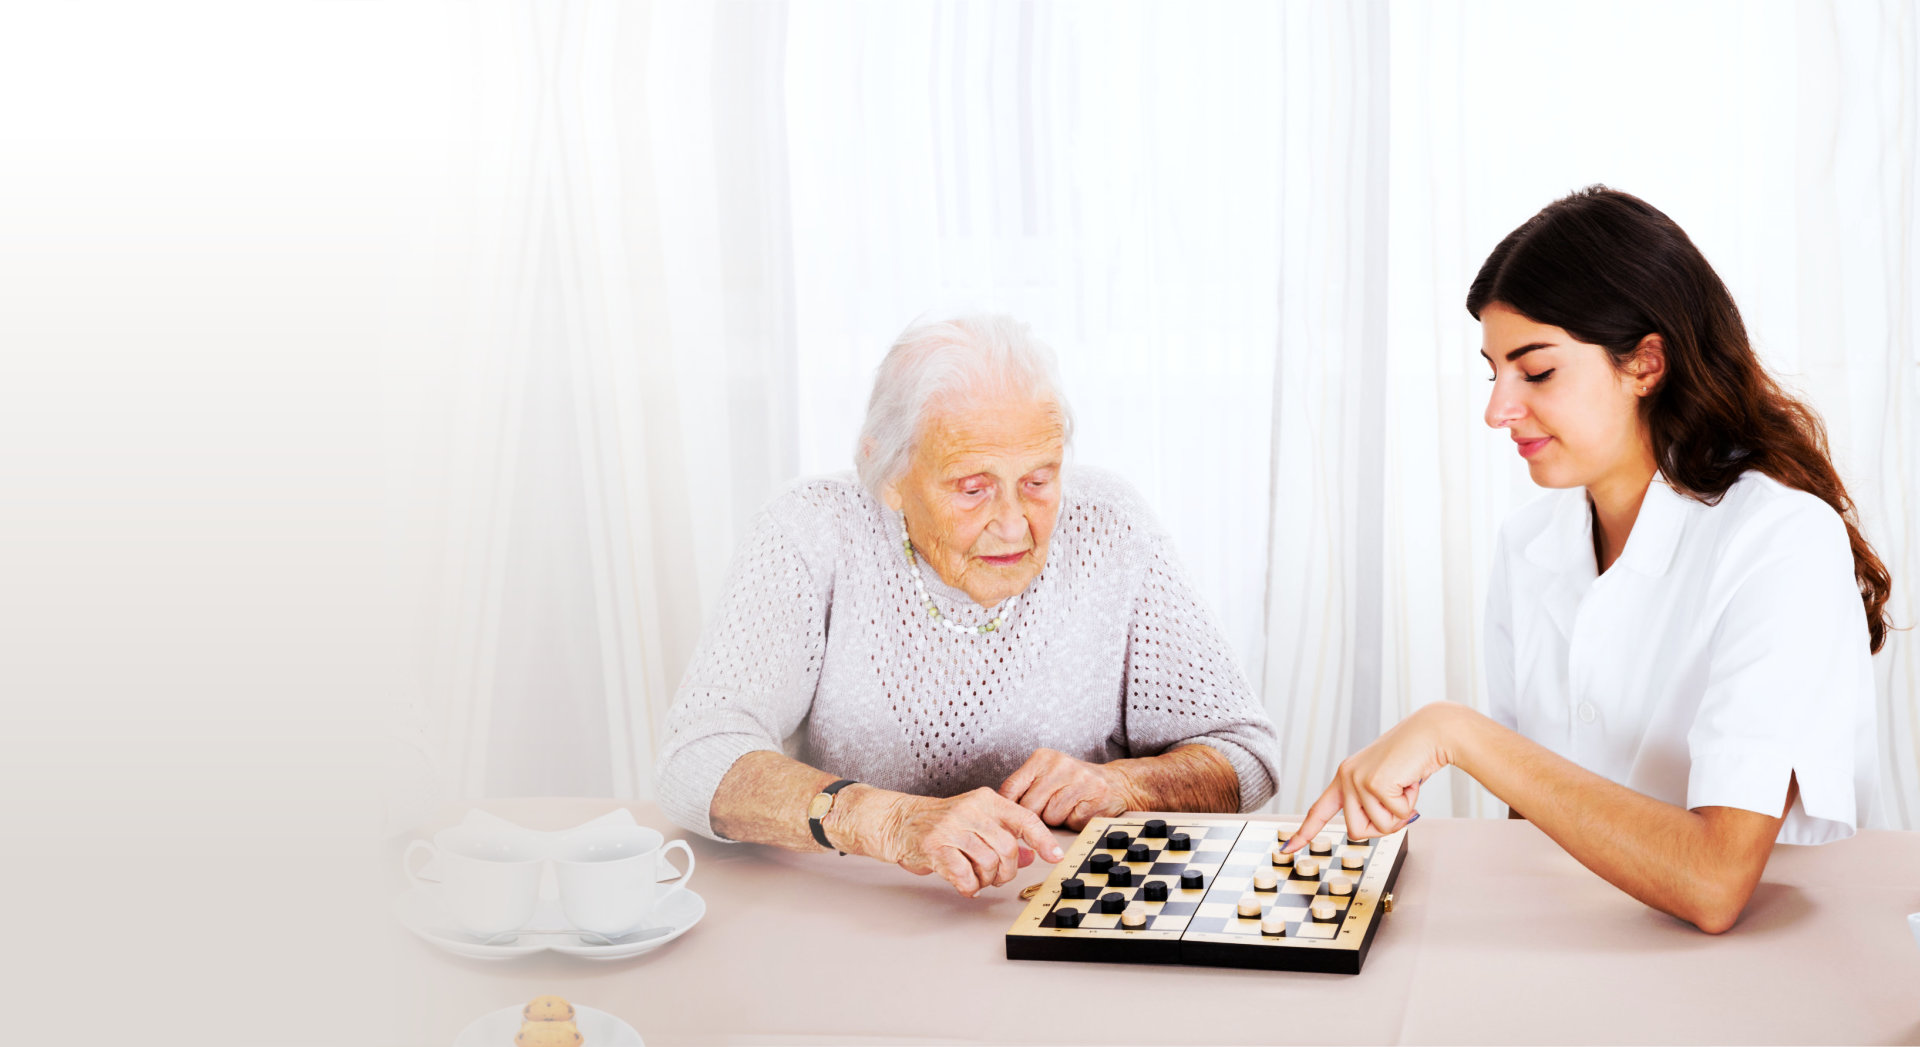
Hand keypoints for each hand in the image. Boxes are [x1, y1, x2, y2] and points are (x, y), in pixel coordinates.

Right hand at [878, 788, 1062, 896]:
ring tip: (977, 878)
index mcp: (985, 799)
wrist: (897, 820)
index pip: (1024, 818)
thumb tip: (1031, 854)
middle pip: (1008, 848)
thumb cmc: (938, 821)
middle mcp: (971, 810)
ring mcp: (952, 828)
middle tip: (997, 876)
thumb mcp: (975, 820)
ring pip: (989, 864)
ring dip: (986, 880)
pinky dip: (970, 887)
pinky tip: (966, 885)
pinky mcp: (935, 847)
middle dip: (1007, 871)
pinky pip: (965, 876)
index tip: (1055, 856)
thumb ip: (1003, 835)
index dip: (1043, 840)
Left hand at [999, 748, 1137, 829]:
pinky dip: (1074, 823)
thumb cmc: (1074, 783)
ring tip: (1069, 807)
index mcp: (1042, 758)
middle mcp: (1059, 765)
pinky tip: (1081, 810)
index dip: (1009, 809)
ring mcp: (1079, 781)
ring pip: (1049, 818)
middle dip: (1036, 817)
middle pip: (1028, 807)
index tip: (1011, 819)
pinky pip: (1070, 823)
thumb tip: (999, 813)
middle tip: (1049, 809)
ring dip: (1057, 821)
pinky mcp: (1095, 798)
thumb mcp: (1046, 775)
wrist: (1117, 783)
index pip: (1010, 789)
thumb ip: (1024, 788)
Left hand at [1284, 703, 1460, 851]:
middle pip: (1356, 831)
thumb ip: (1372, 805)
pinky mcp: (1374, 783)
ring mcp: (1357, 780)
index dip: (1304, 832)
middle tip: (1398, 804)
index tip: (1286, 849)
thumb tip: (1371, 829)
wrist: (1430, 733)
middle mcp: (1346, 777)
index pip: (1319, 810)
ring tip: (1404, 787)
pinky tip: (1410, 781)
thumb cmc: (1411, 759)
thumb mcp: (1384, 784)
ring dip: (1399, 815)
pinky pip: (1397, 816)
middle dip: (1382, 827)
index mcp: (1345, 777)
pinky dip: (1410, 803)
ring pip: (1378, 827)